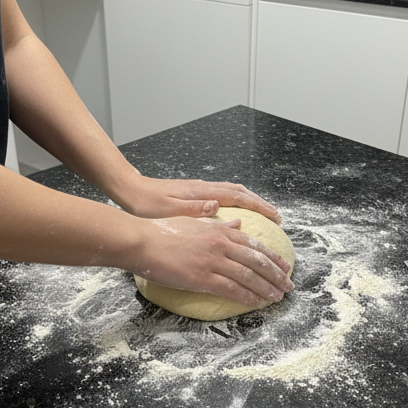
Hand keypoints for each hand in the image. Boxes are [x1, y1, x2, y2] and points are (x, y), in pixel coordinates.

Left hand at [115, 175, 282, 224]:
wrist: (130, 191)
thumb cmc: (145, 204)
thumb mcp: (168, 210)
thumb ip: (193, 208)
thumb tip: (218, 206)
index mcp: (201, 193)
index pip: (238, 197)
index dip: (259, 207)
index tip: (276, 217)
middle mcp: (204, 189)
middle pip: (241, 194)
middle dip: (261, 205)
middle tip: (278, 218)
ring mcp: (200, 190)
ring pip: (233, 194)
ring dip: (251, 203)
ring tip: (264, 215)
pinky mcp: (194, 194)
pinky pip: (223, 196)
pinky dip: (236, 203)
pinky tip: (237, 214)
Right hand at [133, 216, 293, 307]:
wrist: (142, 241)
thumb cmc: (161, 231)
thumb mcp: (193, 222)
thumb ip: (217, 224)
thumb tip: (237, 224)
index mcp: (219, 230)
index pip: (254, 244)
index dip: (272, 257)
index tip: (284, 266)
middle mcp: (221, 244)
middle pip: (257, 260)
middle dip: (276, 274)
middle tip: (288, 285)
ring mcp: (212, 261)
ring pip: (248, 275)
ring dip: (265, 288)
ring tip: (276, 297)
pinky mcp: (201, 277)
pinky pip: (230, 288)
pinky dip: (246, 296)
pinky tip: (255, 303)